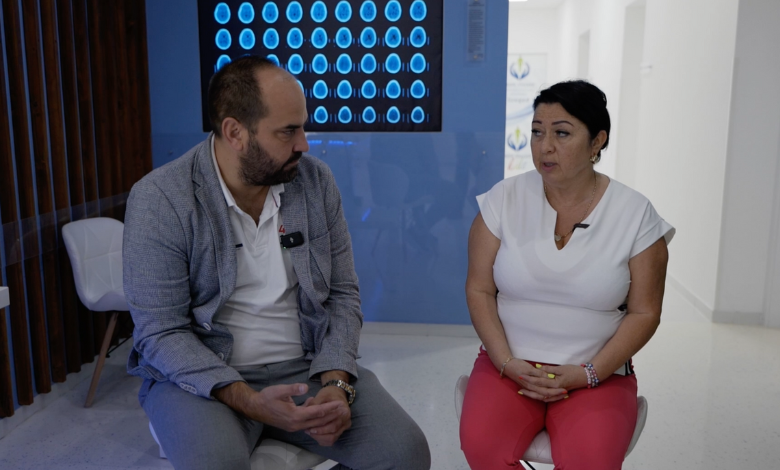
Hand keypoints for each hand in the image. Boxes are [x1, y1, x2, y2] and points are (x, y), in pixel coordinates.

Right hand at [213, 382, 342, 432]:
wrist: (255, 408)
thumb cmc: (266, 398)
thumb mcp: (279, 390)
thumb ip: (293, 389)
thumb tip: (305, 387)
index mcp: (295, 416)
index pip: (317, 412)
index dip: (329, 408)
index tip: (340, 404)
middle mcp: (296, 424)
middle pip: (319, 421)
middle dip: (332, 415)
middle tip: (344, 409)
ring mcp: (294, 426)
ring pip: (314, 424)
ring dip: (326, 418)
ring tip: (336, 411)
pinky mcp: (292, 425)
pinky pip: (308, 423)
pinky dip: (316, 418)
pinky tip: (320, 410)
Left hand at [302, 384, 351, 445]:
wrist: (336, 393)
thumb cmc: (328, 394)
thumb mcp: (321, 396)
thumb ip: (314, 405)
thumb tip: (305, 413)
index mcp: (343, 411)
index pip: (332, 424)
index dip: (320, 428)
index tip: (308, 427)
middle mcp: (346, 420)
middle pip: (332, 432)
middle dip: (319, 433)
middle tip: (307, 430)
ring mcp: (344, 426)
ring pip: (332, 438)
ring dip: (320, 437)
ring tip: (310, 432)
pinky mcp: (341, 430)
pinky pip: (331, 440)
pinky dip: (323, 440)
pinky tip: (315, 435)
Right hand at [508, 360, 567, 402]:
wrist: (506, 365)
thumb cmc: (517, 365)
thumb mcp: (528, 368)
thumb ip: (539, 374)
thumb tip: (549, 378)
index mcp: (531, 384)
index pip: (546, 390)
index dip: (556, 391)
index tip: (565, 389)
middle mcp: (531, 388)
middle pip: (546, 395)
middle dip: (556, 395)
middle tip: (566, 393)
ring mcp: (529, 388)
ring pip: (542, 396)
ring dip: (552, 396)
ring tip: (561, 395)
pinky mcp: (528, 387)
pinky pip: (538, 394)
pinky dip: (545, 395)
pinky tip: (550, 395)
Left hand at [518, 364, 588, 401]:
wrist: (585, 377)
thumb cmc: (574, 371)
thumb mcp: (561, 368)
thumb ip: (549, 369)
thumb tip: (537, 368)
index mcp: (555, 383)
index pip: (539, 381)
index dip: (529, 378)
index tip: (521, 375)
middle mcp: (555, 390)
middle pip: (538, 391)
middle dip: (528, 388)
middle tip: (518, 386)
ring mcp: (557, 393)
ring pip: (542, 397)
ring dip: (532, 395)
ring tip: (523, 392)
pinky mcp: (558, 393)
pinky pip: (548, 398)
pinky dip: (540, 397)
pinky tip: (534, 395)